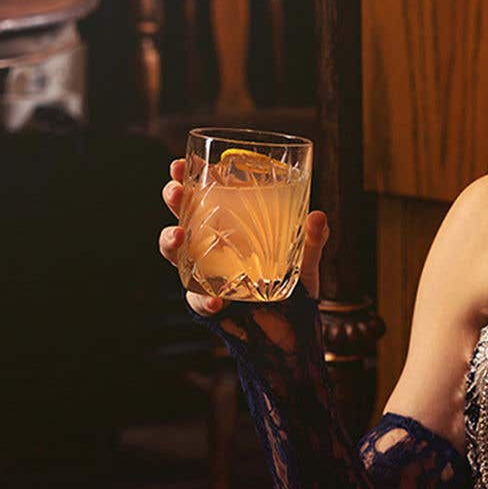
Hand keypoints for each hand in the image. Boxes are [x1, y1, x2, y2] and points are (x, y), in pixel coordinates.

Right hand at [158, 158, 330, 316]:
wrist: (295, 323)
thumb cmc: (294, 280)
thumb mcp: (306, 254)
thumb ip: (312, 237)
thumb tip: (317, 216)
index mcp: (230, 224)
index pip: (203, 194)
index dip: (186, 177)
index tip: (180, 164)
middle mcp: (211, 245)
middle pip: (181, 215)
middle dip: (173, 199)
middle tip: (176, 191)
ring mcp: (206, 274)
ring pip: (176, 254)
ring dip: (170, 242)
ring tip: (178, 236)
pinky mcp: (210, 303)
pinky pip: (198, 301)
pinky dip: (204, 301)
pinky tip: (216, 301)